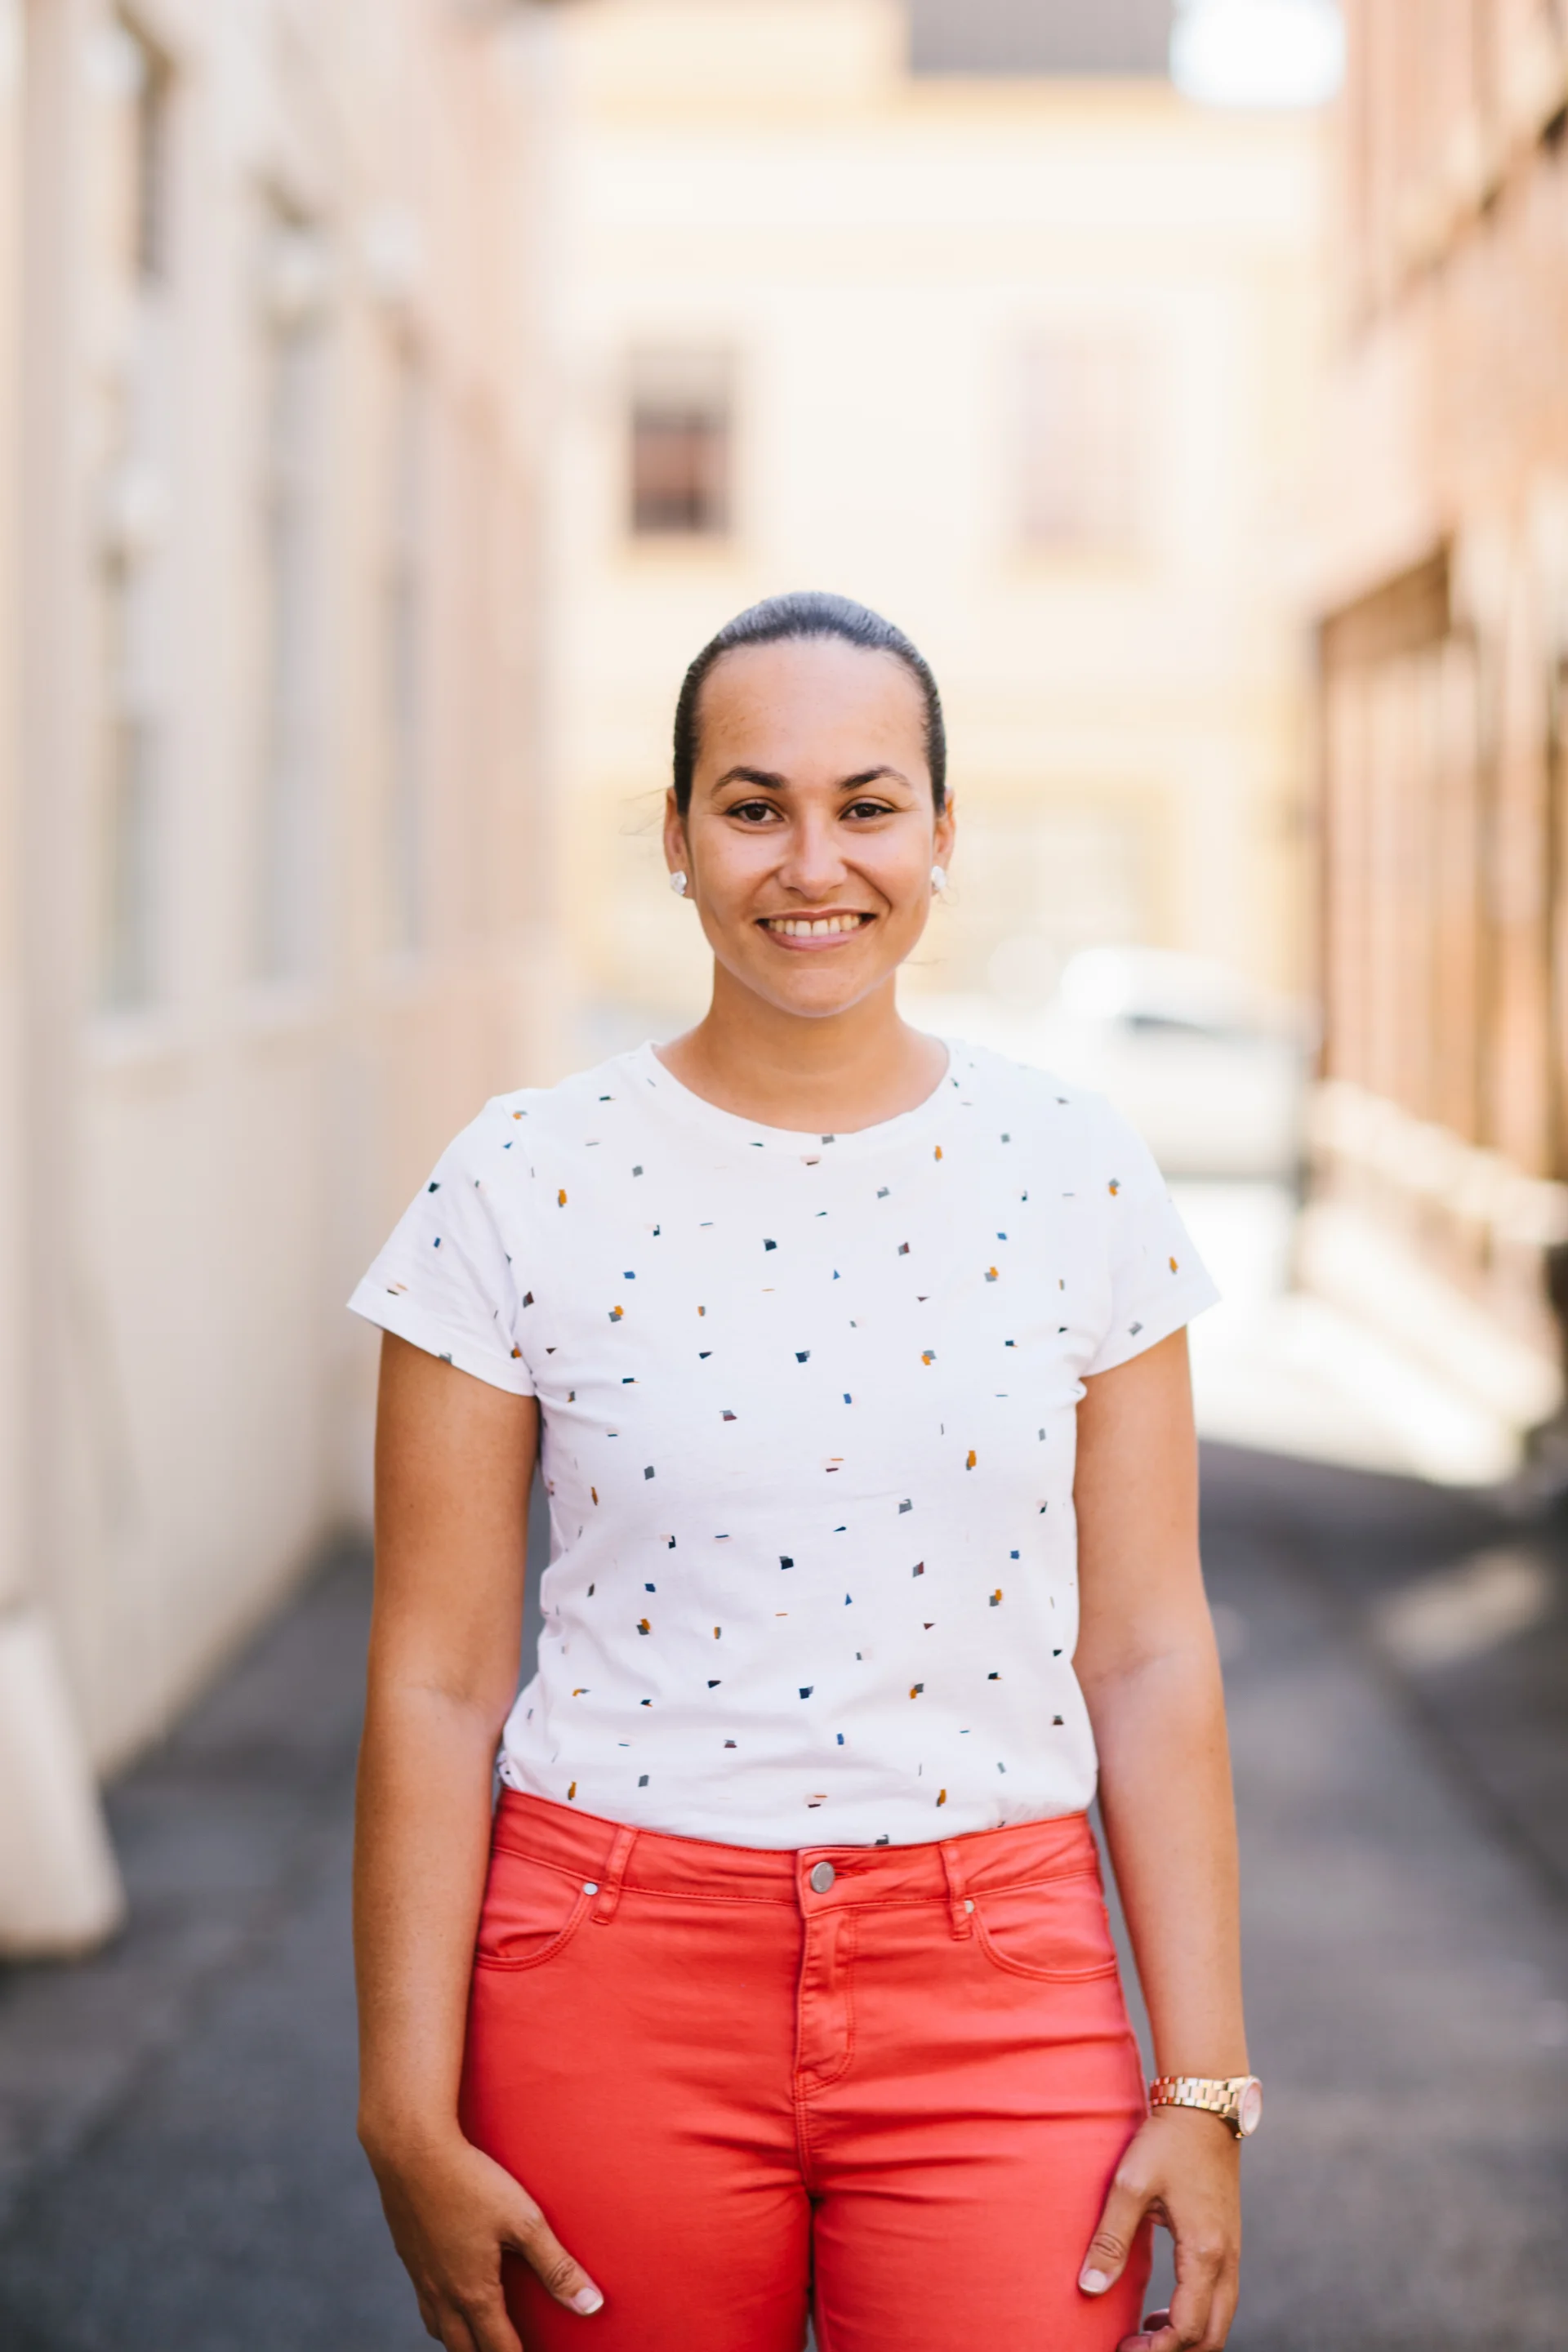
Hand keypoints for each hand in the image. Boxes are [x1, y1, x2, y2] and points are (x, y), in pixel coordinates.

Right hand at [366, 2125, 602, 2350]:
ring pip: (438, 2331)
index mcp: (474, 2292)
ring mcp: (421, 2277)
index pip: (499, 2348)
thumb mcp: (523, 2220)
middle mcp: (443, 2294)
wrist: (410, 2151)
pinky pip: (424, 2305)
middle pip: (465, 2349)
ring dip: (461, 2342)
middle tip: (508, 2351)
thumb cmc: (471, 2182)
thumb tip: (591, 2306)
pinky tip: (448, 2299)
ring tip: (479, 2339)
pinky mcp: (409, 2256)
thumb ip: (557, 2266)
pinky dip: (439, 2318)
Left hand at [1078, 2107, 1239, 2351]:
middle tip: (1133, 2347)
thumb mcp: (1131, 2185)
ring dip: (1188, 2336)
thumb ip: (1110, 2239)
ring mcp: (1232, 2251)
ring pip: (1221, 2319)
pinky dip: (1197, 2316)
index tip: (1123, 2348)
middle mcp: (1227, 2258)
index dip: (1157, 2349)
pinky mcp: (1228, 2241)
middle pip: (1213, 2335)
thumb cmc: (1166, 2142)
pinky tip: (1162, 2308)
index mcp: (1205, 2251)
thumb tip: (1089, 2288)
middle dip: (1176, 2351)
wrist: (1204, 2105)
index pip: (1188, 2327)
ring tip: (1145, 2332)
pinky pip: (1220, 2298)